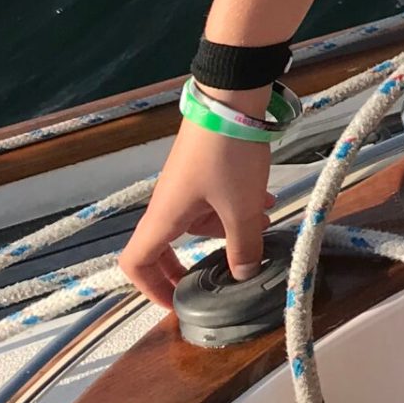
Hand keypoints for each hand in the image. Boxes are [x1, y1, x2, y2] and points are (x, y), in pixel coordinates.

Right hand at [117, 103, 278, 309]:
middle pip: (164, 246)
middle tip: (215, 280)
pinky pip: (212, 200)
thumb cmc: (228, 156)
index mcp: (164, 217)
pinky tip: (267, 203)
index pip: (135, 264)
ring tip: (265, 228)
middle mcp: (167, 203)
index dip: (151, 290)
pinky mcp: (203, 168)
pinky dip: (234, 207)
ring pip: (196, 221)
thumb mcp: (242, 207)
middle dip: (189, 265)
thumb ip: (243, 245)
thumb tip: (242, 275)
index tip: (177, 303)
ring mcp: (185, 184)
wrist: (231, 99)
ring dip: (226, 231)